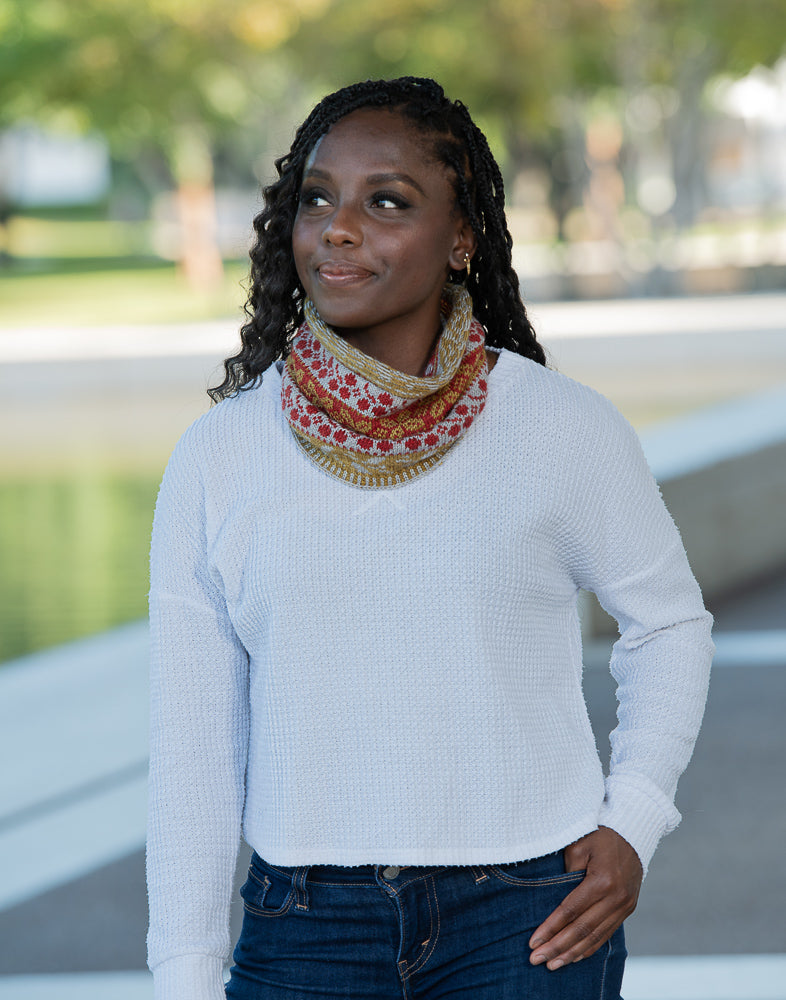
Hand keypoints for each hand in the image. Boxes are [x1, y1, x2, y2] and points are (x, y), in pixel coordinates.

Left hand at [528, 826, 641, 970]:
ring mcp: (624, 905)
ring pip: (595, 936)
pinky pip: (606, 933)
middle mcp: (616, 897)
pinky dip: (589, 947)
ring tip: (552, 965)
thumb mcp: (579, 843)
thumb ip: (568, 871)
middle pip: (582, 929)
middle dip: (557, 947)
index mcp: (602, 880)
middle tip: (536, 960)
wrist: (634, 832)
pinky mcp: (628, 908)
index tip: (533, 942)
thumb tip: (557, 898)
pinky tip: (575, 957)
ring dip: (572, 953)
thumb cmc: (600, 834)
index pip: (570, 912)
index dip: (550, 928)